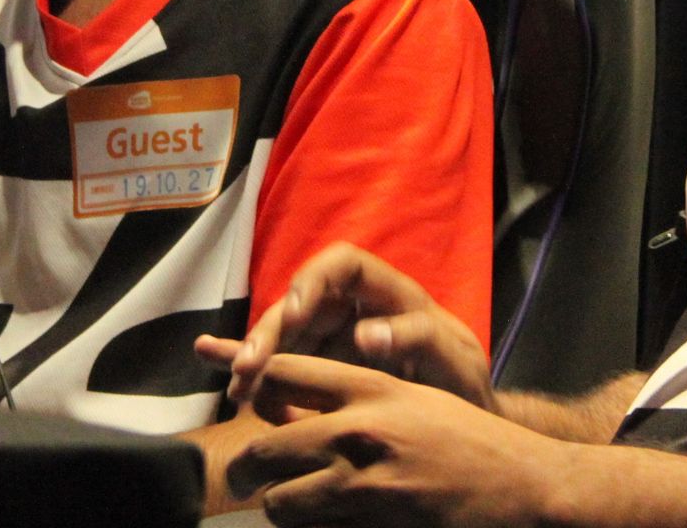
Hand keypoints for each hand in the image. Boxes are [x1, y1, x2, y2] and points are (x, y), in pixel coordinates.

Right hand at [196, 242, 494, 410]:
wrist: (459, 423)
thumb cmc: (463, 382)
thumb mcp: (456, 361)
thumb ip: (420, 340)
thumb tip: (368, 335)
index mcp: (389, 294)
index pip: (343, 264)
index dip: (312, 280)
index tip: (294, 313)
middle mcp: (353, 310)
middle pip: (300, 304)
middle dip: (270, 332)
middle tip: (248, 367)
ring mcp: (333, 340)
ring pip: (282, 338)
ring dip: (256, 359)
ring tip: (238, 389)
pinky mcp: (320, 370)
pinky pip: (282, 367)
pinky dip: (257, 375)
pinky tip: (224, 377)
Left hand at [228, 355, 560, 527]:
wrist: (522, 486)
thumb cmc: (469, 441)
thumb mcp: (414, 400)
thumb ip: (357, 401)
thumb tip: (295, 412)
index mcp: (371, 388)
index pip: (282, 371)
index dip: (251, 380)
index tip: (234, 387)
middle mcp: (359, 431)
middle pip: (263, 448)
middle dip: (248, 469)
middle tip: (250, 479)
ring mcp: (363, 485)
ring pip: (279, 502)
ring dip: (280, 507)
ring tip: (293, 506)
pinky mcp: (371, 526)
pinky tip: (327, 524)